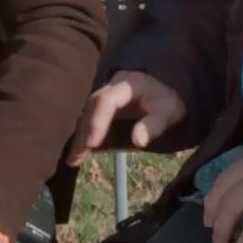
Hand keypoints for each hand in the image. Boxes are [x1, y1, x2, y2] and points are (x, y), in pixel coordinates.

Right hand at [67, 70, 187, 165]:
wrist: (169, 93)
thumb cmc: (169, 103)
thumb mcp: (169, 113)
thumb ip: (154, 125)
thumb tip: (138, 141)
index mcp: (127, 83)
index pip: (106, 100)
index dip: (97, 121)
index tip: (92, 144)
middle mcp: (112, 86)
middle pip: (92, 107)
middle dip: (84, 131)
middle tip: (77, 156)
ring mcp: (106, 94)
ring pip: (87, 113)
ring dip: (80, 136)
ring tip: (74, 159)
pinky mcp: (104, 106)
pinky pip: (90, 118)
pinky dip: (84, 135)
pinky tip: (78, 153)